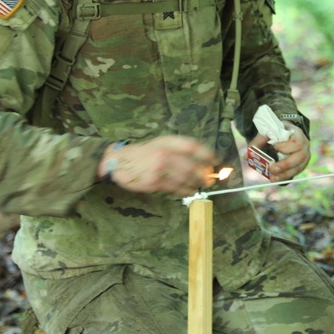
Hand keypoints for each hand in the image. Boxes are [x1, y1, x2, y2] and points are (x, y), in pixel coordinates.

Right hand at [99, 136, 219, 196]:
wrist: (117, 161)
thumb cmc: (141, 153)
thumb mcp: (159, 143)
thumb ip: (177, 149)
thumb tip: (201, 161)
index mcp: (166, 142)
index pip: (192, 146)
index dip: (207, 154)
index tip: (216, 160)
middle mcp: (164, 154)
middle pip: (191, 165)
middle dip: (204, 173)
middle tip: (212, 177)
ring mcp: (159, 169)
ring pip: (185, 179)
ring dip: (197, 184)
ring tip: (204, 185)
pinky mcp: (154, 183)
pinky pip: (175, 188)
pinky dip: (186, 191)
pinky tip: (191, 191)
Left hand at [249, 123, 310, 181]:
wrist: (289, 132)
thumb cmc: (278, 131)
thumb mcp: (269, 132)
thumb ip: (258, 142)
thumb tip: (246, 156)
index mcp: (297, 134)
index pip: (296, 142)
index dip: (286, 147)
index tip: (275, 147)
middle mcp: (304, 146)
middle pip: (300, 157)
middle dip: (285, 164)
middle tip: (273, 169)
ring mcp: (305, 156)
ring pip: (298, 167)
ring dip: (285, 174)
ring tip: (272, 179)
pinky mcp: (302, 164)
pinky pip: (296, 172)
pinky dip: (286, 176)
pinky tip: (277, 179)